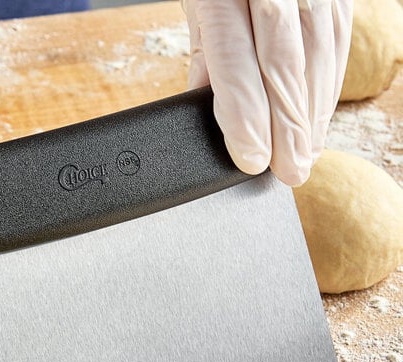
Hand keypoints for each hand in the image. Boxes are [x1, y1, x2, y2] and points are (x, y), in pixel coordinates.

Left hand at [183, 0, 353, 185]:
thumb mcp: (199, 4)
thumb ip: (207, 55)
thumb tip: (211, 112)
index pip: (236, 58)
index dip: (246, 115)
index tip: (250, 158)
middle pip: (284, 61)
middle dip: (286, 125)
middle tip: (287, 171)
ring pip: (318, 54)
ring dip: (312, 113)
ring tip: (305, 155)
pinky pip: (337, 40)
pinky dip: (328, 85)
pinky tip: (319, 118)